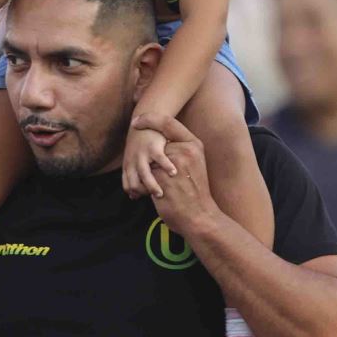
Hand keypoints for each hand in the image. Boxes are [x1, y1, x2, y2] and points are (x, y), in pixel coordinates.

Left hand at [122, 122, 174, 199]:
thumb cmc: (143, 143)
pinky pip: (159, 160)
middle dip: (143, 193)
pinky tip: (174, 173)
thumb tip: (132, 196)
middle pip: (134, 183)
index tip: (140, 198)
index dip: (134, 193)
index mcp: (128, 165)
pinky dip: (165, 167)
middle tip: (153, 200)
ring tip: (162, 194)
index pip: (128, 184)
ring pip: (145, 175)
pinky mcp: (152, 147)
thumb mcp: (135, 159)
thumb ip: (135, 177)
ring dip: (152, 186)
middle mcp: (132, 161)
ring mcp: (142, 155)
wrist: (143, 119)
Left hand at [147, 115, 218, 238]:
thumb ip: (180, 151)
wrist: (201, 216)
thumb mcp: (196, 163)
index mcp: (194, 144)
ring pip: (147, 161)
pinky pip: (143, 176)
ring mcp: (172, 164)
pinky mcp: (161, 178)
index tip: (136, 122)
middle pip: (155, 146)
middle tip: (154, 176)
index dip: (149, 119)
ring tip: (154, 189)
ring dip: (146, 174)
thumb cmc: (197, 191)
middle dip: (148, 159)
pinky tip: (151, 196)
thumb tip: (161, 144)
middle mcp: (185, 151)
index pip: (167, 122)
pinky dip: (143, 186)